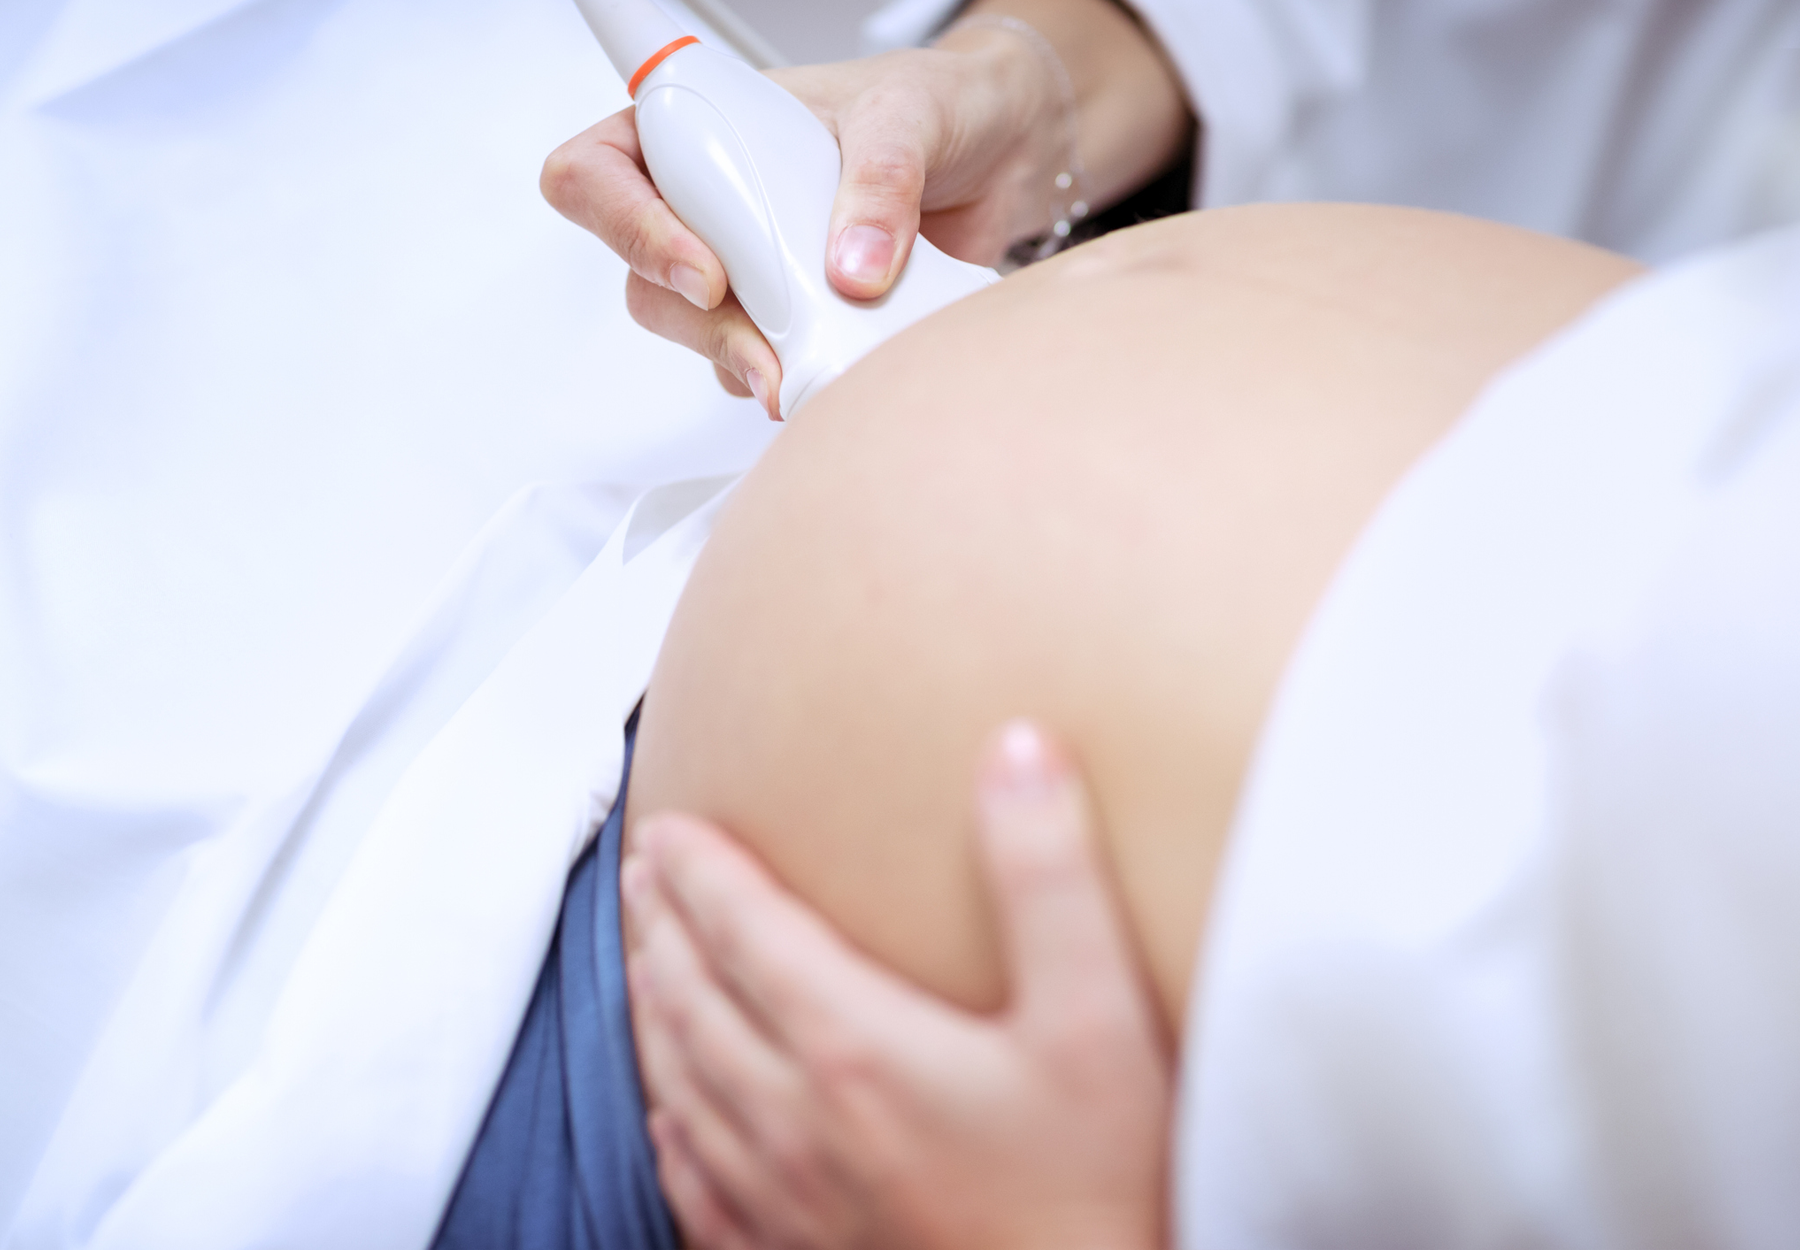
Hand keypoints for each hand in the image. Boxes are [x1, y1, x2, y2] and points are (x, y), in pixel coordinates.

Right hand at [539, 0, 1190, 419]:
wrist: (1006, 154)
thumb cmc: (940, 108)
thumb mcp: (910, 119)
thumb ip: (881, 181)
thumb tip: (852, 268)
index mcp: (705, 126)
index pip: (599, 170)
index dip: (626, 226)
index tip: (704, 271)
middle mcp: (712, 198)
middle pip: (643, 275)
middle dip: (699, 323)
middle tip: (763, 347)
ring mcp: (749, 263)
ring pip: (694, 329)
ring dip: (739, 360)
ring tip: (801, 372)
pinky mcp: (793, 315)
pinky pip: (759, 363)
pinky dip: (788, 376)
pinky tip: (829, 370)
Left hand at [621, 720, 1173, 1249]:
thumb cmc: (1100, 1189)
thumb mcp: (1100, 1019)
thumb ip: (1051, 878)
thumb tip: (1016, 750)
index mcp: (854, 1045)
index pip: (745, 930)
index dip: (701, 870)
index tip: (670, 826)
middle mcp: (797, 1119)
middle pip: (695, 1001)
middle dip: (662, 926)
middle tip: (645, 875)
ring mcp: (786, 1200)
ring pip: (682, 1086)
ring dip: (653, 1013)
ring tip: (642, 966)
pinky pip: (696, 1185)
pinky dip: (670, 1128)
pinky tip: (669, 1116)